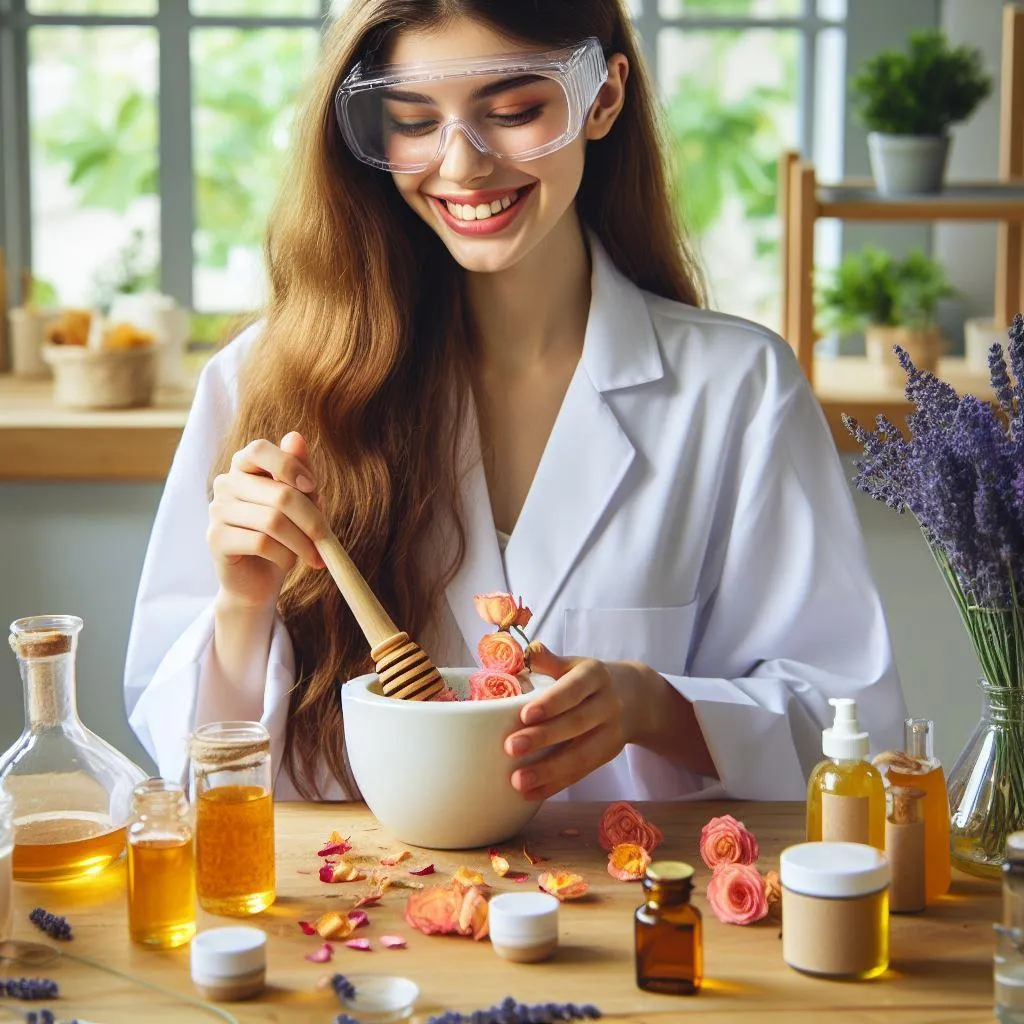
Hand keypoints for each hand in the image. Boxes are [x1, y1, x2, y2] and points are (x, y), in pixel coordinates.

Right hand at [207, 431, 325, 609]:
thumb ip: (299, 470)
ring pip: (272, 521)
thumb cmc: (283, 535)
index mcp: (244, 466)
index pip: (259, 449)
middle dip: (311, 520)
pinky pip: (261, 543)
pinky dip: (284, 556)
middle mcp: (226, 483)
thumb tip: (296, 436)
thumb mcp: (300, 502)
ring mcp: (217, 510)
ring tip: (311, 555)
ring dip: (301, 542)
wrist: (257, 579)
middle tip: (325, 539)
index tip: (312, 488)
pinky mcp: (215, 539)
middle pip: (278, 493)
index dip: (289, 465)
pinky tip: (288, 562)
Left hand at [503, 644, 643, 800]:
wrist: (637, 697)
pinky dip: (556, 785)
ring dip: (549, 771)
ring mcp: (611, 733)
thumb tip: (528, 651)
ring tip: (518, 780)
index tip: (525, 715)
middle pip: (576, 724)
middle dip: (543, 738)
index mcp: (595, 676)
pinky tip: (532, 793)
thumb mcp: (576, 664)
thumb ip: (551, 661)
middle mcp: (607, 705)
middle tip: (511, 748)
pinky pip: (582, 772)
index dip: (551, 703)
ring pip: (582, 755)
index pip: (573, 690)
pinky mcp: (608, 755)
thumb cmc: (592, 680)